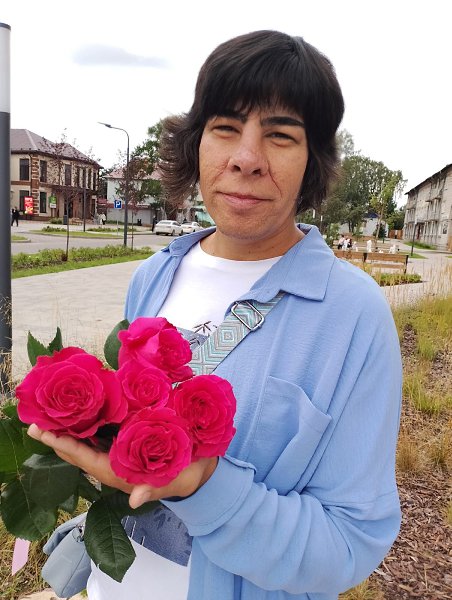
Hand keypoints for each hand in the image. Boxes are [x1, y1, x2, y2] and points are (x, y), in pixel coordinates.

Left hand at [27, 424, 217, 508]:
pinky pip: (102, 430)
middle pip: (78, 448)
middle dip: (57, 435)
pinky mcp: (126, 440)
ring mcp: (117, 451)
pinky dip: (91, 419)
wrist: (199, 470)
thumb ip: (153, 489)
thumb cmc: (184, 476)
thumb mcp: (172, 482)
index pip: (84, 458)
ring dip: (69, 426)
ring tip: (50, 411)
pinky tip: (83, 406)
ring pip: (87, 438)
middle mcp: (112, 462)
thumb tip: (135, 500)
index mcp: (117, 472)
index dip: (62, 445)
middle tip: (35, 418)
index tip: (42, 432)